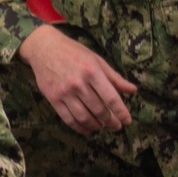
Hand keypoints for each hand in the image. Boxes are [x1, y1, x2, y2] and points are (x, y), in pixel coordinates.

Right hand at [19, 24, 134, 134]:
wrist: (44, 48)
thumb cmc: (73, 52)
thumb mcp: (96, 60)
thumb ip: (114, 77)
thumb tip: (133, 90)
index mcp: (92, 72)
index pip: (111, 97)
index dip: (121, 112)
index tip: (127, 121)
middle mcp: (79, 84)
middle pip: (99, 110)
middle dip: (110, 121)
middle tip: (116, 126)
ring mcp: (65, 93)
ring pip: (84, 117)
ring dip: (96, 126)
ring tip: (101, 126)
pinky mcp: (53, 99)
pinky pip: (68, 119)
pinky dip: (80, 128)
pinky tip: (87, 128)